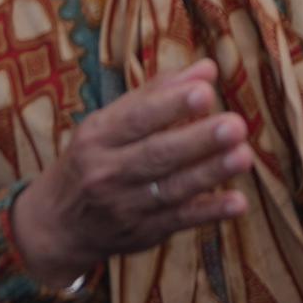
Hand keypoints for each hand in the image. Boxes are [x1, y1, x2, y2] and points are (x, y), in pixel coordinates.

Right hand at [6, 64, 253, 280]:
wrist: (59, 223)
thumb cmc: (93, 158)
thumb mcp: (109, 122)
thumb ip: (157, 94)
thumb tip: (207, 69)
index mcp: (97, 136)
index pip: (136, 118)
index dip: (170, 106)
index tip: (205, 92)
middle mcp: (107, 172)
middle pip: (156, 155)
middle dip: (197, 140)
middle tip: (235, 125)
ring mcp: (124, 206)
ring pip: (171, 188)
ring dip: (210, 173)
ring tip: (243, 155)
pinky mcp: (143, 233)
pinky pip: (180, 221)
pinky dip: (209, 212)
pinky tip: (237, 202)